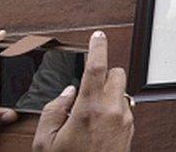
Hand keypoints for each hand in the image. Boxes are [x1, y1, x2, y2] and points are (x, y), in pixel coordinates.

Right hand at [32, 31, 132, 151]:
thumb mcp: (45, 143)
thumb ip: (53, 111)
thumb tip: (65, 93)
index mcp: (89, 109)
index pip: (97, 67)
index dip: (97, 47)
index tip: (98, 35)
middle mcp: (112, 111)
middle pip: (116, 73)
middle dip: (103, 75)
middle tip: (86, 88)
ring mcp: (125, 121)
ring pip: (122, 91)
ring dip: (109, 93)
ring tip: (89, 113)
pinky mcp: (130, 131)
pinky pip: (125, 108)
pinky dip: (113, 109)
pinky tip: (97, 126)